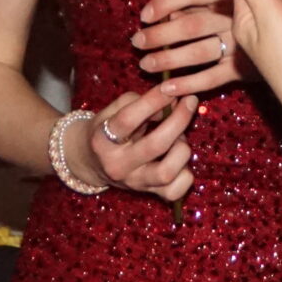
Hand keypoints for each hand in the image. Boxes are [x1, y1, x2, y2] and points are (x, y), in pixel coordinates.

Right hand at [85, 85, 196, 202]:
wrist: (93, 162)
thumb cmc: (107, 129)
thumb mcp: (113, 110)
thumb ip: (139, 102)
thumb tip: (172, 102)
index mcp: (102, 141)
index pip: (129, 119)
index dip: (153, 100)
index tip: (170, 87)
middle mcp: (117, 166)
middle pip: (156, 145)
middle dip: (179, 119)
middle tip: (189, 101)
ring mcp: (134, 183)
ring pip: (167, 172)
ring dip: (181, 148)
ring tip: (178, 137)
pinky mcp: (149, 194)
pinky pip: (176, 191)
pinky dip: (185, 174)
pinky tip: (179, 160)